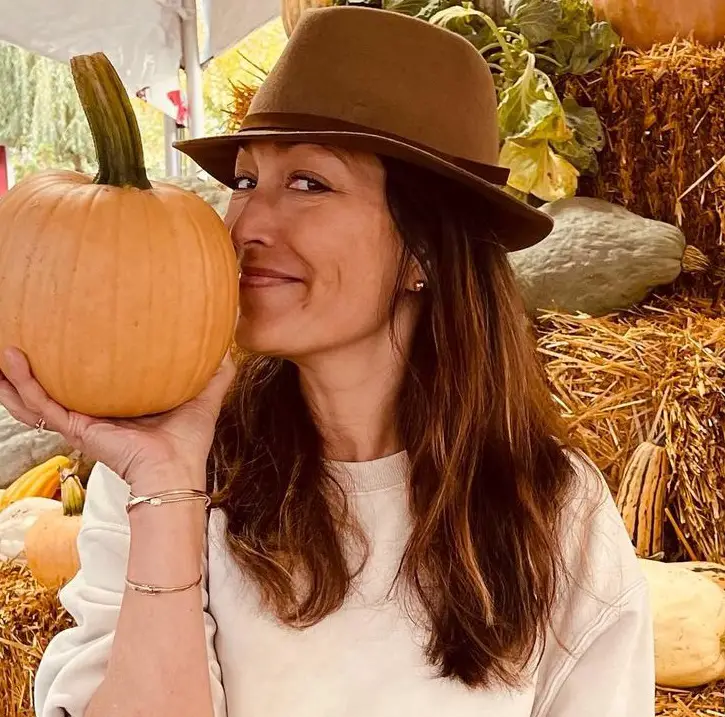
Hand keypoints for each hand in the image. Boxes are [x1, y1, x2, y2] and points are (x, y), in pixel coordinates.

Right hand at [0, 347, 236, 489]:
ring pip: (34, 398)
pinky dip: (22, 384)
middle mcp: (93, 414)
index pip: (87, 381)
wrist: (177, 470)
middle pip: (51, 389)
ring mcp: (80, 422)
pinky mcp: (75, 430)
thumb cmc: (188, 441)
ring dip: (13, 376)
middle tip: (15, 340)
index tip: (61, 333)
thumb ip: (215, 370)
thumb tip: (226, 339)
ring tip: (2, 348)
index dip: (72, 362)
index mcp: (117, 406)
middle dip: (30, 369)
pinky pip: (40, 405)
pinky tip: (11, 360)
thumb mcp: (203, 394)